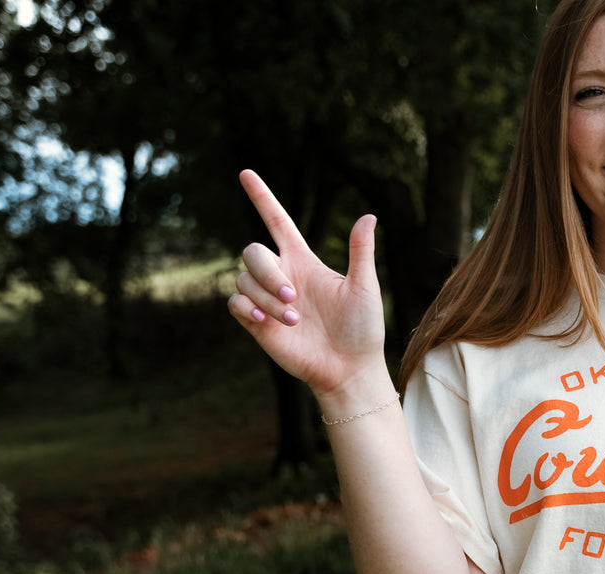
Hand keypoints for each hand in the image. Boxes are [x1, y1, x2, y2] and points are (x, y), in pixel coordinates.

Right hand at [227, 169, 386, 396]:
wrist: (349, 369)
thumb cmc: (362, 329)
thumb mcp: (365, 287)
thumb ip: (360, 252)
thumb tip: (369, 216)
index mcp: (304, 261)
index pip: (277, 221)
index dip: (261, 197)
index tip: (245, 173)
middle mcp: (283, 276)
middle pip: (252, 252)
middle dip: (268, 273)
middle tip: (294, 298)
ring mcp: (267, 300)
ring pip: (244, 279)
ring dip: (266, 298)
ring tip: (294, 320)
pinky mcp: (257, 323)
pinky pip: (235, 302)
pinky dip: (247, 307)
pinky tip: (266, 321)